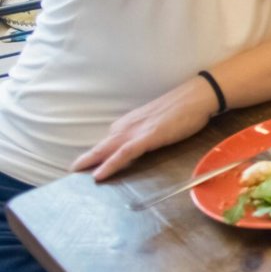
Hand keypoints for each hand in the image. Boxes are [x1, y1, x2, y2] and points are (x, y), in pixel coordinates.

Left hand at [71, 76, 213, 180]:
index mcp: (131, 122)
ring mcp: (137, 131)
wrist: (198, 96)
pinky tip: (98, 175)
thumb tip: (140, 143)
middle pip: (102, 145)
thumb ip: (146, 130)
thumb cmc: (184, 108)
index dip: (95, 153)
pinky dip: (109, 164)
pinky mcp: (147, 137)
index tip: (84, 164)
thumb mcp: (159, 121)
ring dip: (90, 162)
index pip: (108, 140)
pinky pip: (123, 154)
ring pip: (107, 149)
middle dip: (86, 159)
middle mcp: (128, 125)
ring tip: (75, 174)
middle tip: (71, 171)